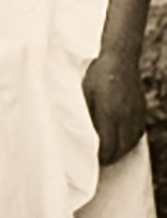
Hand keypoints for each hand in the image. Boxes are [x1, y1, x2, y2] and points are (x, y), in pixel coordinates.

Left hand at [83, 51, 145, 165]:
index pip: (107, 146)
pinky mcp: (141, 109)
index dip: (99, 157)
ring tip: (108, 155)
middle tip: (97, 162)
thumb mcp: (81, 92)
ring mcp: (136, 113)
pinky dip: (129, 141)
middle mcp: (125, 116)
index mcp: (109, 112)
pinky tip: (120, 141)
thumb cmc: (93, 72)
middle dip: (109, 158)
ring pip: (131, 142)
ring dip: (119, 151)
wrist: (118, 55)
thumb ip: (82, 114)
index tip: (90, 162)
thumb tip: (76, 134)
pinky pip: (137, 132)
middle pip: (120, 148)